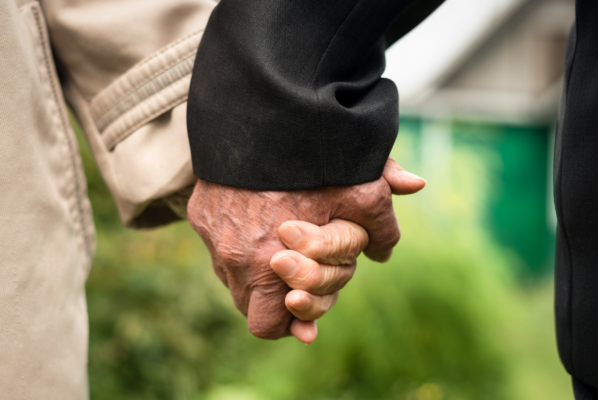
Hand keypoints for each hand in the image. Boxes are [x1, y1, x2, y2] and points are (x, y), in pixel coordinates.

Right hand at [187, 157, 424, 341]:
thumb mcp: (362, 189)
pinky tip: (259, 216)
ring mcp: (211, 233)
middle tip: (296, 275)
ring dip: (255, 269)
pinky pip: (217, 243)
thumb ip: (381, 225)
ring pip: (231, 274)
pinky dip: (238, 241)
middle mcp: (231, 257)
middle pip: (247, 304)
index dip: (287, 324)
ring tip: (280, 242)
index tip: (301, 306)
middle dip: (273, 298)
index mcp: (268, 267)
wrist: (263, 107)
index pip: (267, 327)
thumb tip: (387, 253)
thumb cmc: (317, 157)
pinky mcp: (201, 210)